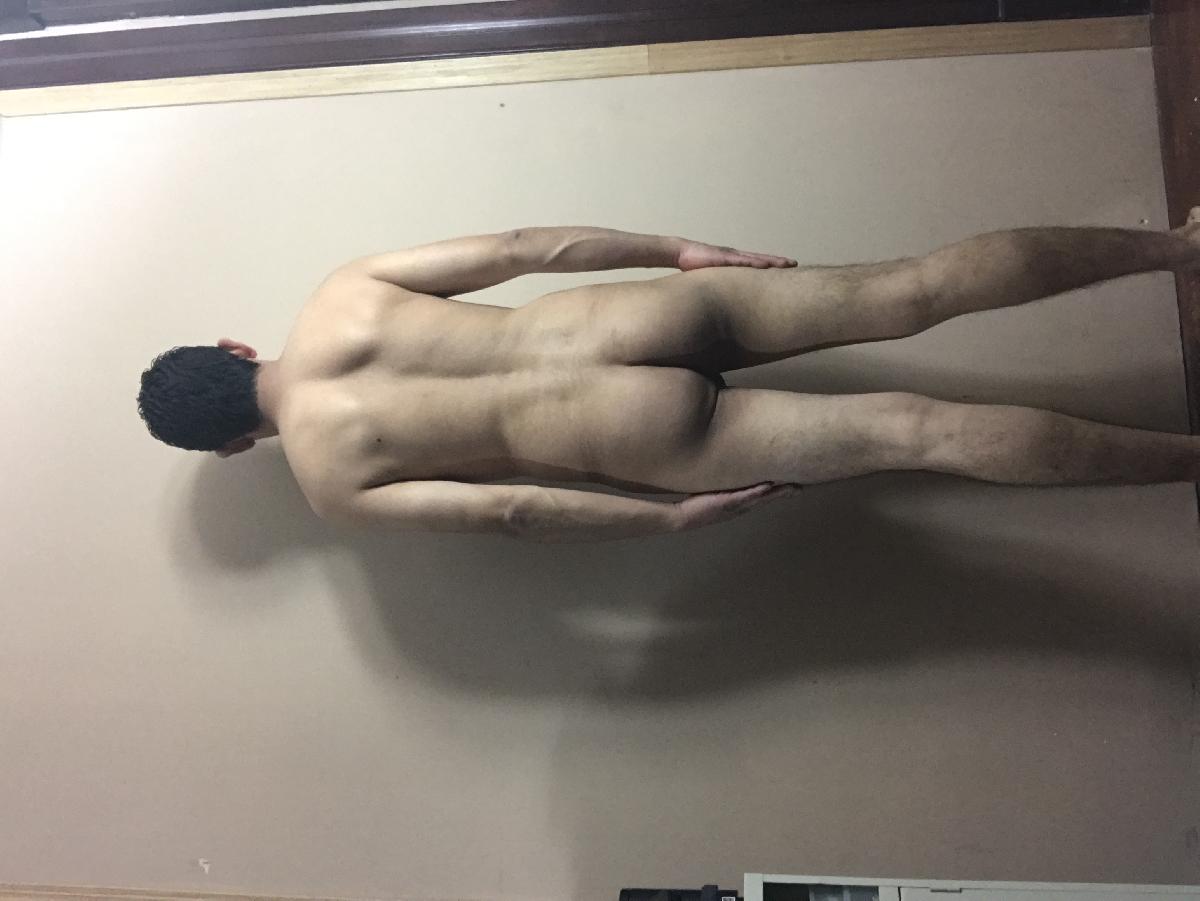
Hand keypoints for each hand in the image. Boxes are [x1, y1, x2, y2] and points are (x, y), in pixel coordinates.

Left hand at [673, 481, 801, 530]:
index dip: (778, 492)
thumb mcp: (714, 495)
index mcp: (740, 504)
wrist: (684, 518)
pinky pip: (745, 496)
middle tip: (802, 487)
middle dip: (784, 493)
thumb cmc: (697, 506)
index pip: (763, 496)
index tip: (793, 486)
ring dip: (777, 493)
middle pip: (767, 498)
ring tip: (792, 487)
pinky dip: (757, 492)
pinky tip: (768, 486)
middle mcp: (741, 506)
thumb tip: (728, 475)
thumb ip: (723, 486)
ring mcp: (735, 505)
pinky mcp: (726, 503)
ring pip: (760, 498)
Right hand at [677, 240, 796, 271]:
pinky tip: (767, 265)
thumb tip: (724, 298)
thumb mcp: (711, 277)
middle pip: (762, 260)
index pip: (756, 264)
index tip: (785, 269)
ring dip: (772, 262)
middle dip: (778, 262)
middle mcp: (736, 257)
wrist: (681, 253)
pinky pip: (743, 261)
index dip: (771, 266)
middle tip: (795, 265)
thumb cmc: (694, 266)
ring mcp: (731, 256)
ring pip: (757, 259)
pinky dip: (756, 263)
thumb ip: (719, 283)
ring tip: (787, 264)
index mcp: (733, 262)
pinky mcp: (724, 257)